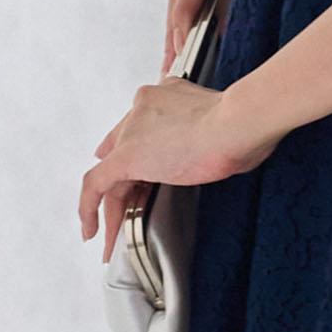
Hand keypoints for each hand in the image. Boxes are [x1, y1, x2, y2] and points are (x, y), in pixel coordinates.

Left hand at [79, 76, 285, 262]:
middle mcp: (142, 106)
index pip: (141, 129)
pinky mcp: (127, 155)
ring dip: (111, 207)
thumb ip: (208, 128)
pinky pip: (96, 184)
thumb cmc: (243, 122)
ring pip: (111, 172)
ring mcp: (133, 129)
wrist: (238, 122)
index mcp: (165, 93)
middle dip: (122, 185)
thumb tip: (216, 148)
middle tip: (123, 215)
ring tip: (113, 237)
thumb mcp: (221, 118)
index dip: (140, 158)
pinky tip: (91, 231)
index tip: (141, 181)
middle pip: (123, 150)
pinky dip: (88, 208)